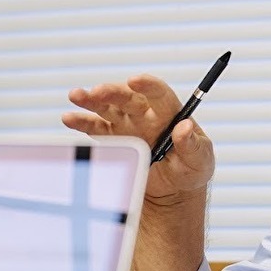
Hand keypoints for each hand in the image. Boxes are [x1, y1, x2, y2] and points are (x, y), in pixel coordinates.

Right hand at [61, 74, 214, 199]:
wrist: (174, 190)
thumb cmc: (191, 169)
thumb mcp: (201, 159)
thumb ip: (193, 145)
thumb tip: (186, 127)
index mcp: (169, 113)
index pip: (159, 93)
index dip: (148, 85)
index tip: (136, 81)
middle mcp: (145, 115)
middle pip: (127, 98)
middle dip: (113, 92)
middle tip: (98, 91)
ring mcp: (126, 125)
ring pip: (107, 108)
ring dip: (91, 101)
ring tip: (77, 95)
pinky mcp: (112, 139)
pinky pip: (95, 128)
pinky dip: (82, 122)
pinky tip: (69, 118)